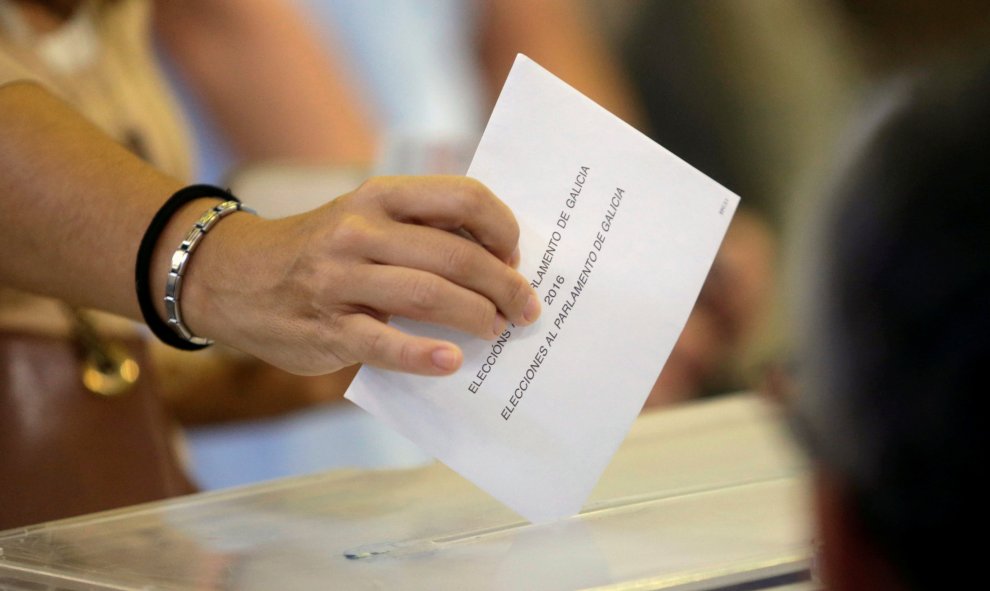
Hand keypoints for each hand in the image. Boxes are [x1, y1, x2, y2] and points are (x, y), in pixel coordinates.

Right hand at [182, 176, 540, 375]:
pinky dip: (424, 355)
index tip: (516, 256)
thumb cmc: (319, 250)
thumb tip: (497, 262)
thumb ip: (419, 232)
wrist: (232, 277)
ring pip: (427, 295)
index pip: (463, 197)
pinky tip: (451, 362)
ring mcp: (339, 280)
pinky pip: (384, 343)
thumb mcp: (363, 220)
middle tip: (526, 308)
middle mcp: (359, 231)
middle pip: (455, 255)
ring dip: (477, 316)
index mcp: (379, 196)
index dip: (503, 228)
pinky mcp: (326, 328)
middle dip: (504, 285)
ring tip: (497, 330)